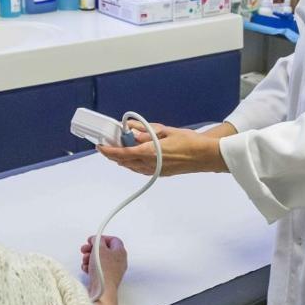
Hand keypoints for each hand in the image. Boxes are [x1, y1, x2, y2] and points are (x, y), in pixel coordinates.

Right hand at [81, 235, 127, 289]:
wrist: (102, 289)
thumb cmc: (103, 269)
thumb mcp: (99, 248)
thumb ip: (98, 240)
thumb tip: (97, 240)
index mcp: (120, 252)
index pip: (113, 240)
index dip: (101, 238)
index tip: (92, 240)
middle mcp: (119, 261)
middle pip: (105, 250)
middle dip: (92, 249)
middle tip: (84, 249)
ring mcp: (113, 271)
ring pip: (100, 260)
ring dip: (90, 258)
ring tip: (84, 260)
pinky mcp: (106, 279)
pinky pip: (98, 270)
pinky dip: (90, 267)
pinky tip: (85, 269)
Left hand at [96, 122, 229, 176]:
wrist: (205, 156)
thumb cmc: (189, 142)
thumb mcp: (166, 131)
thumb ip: (147, 131)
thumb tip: (131, 130)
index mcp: (150, 152)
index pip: (124, 153)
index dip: (109, 151)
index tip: (100, 146)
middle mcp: (151, 164)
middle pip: (125, 161)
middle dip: (114, 154)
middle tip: (108, 144)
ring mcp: (156, 171)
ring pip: (132, 167)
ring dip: (123, 159)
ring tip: (119, 149)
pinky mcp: (161, 173)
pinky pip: (141, 169)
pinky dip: (133, 163)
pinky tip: (133, 157)